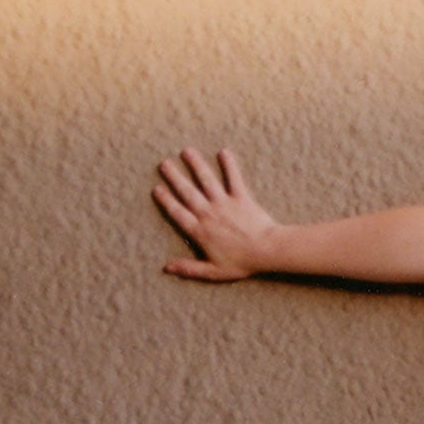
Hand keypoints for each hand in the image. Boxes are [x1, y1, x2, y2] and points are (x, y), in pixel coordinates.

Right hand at [153, 148, 277, 280]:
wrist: (267, 250)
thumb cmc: (242, 262)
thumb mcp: (213, 272)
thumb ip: (189, 269)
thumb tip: (166, 268)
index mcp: (200, 231)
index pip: (177, 213)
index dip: (166, 201)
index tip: (157, 188)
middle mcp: (208, 213)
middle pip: (187, 192)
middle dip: (175, 177)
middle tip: (164, 163)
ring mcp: (224, 203)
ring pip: (207, 180)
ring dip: (196, 165)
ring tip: (187, 151)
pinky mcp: (241, 197)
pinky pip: (234, 178)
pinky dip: (229, 165)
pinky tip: (223, 151)